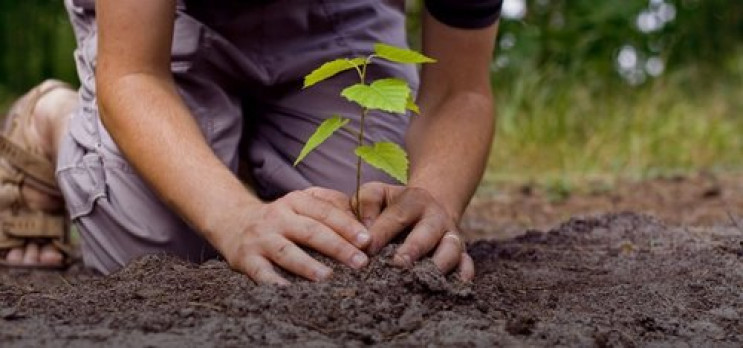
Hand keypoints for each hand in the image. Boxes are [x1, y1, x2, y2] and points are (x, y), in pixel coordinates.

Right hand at [214, 187, 370, 284]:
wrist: (233, 222)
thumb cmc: (282, 217)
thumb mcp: (302, 202)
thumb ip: (331, 205)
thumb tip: (364, 219)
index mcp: (295, 201)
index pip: (325, 212)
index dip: (347, 225)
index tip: (367, 240)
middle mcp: (278, 217)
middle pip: (311, 231)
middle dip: (337, 247)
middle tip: (360, 262)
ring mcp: (261, 238)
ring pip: (287, 251)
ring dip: (308, 265)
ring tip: (328, 277)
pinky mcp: (246, 259)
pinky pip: (261, 273)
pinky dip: (275, 283)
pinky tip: (290, 292)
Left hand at [355, 182, 474, 280]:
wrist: (430, 207)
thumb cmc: (393, 205)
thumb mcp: (378, 194)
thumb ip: (366, 203)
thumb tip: (365, 232)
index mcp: (414, 200)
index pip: (397, 215)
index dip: (381, 232)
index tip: (367, 248)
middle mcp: (436, 217)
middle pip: (427, 233)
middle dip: (413, 249)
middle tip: (398, 264)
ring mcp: (451, 235)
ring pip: (451, 249)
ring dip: (438, 265)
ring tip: (422, 280)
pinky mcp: (461, 253)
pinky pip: (466, 264)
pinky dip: (462, 274)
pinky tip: (450, 287)